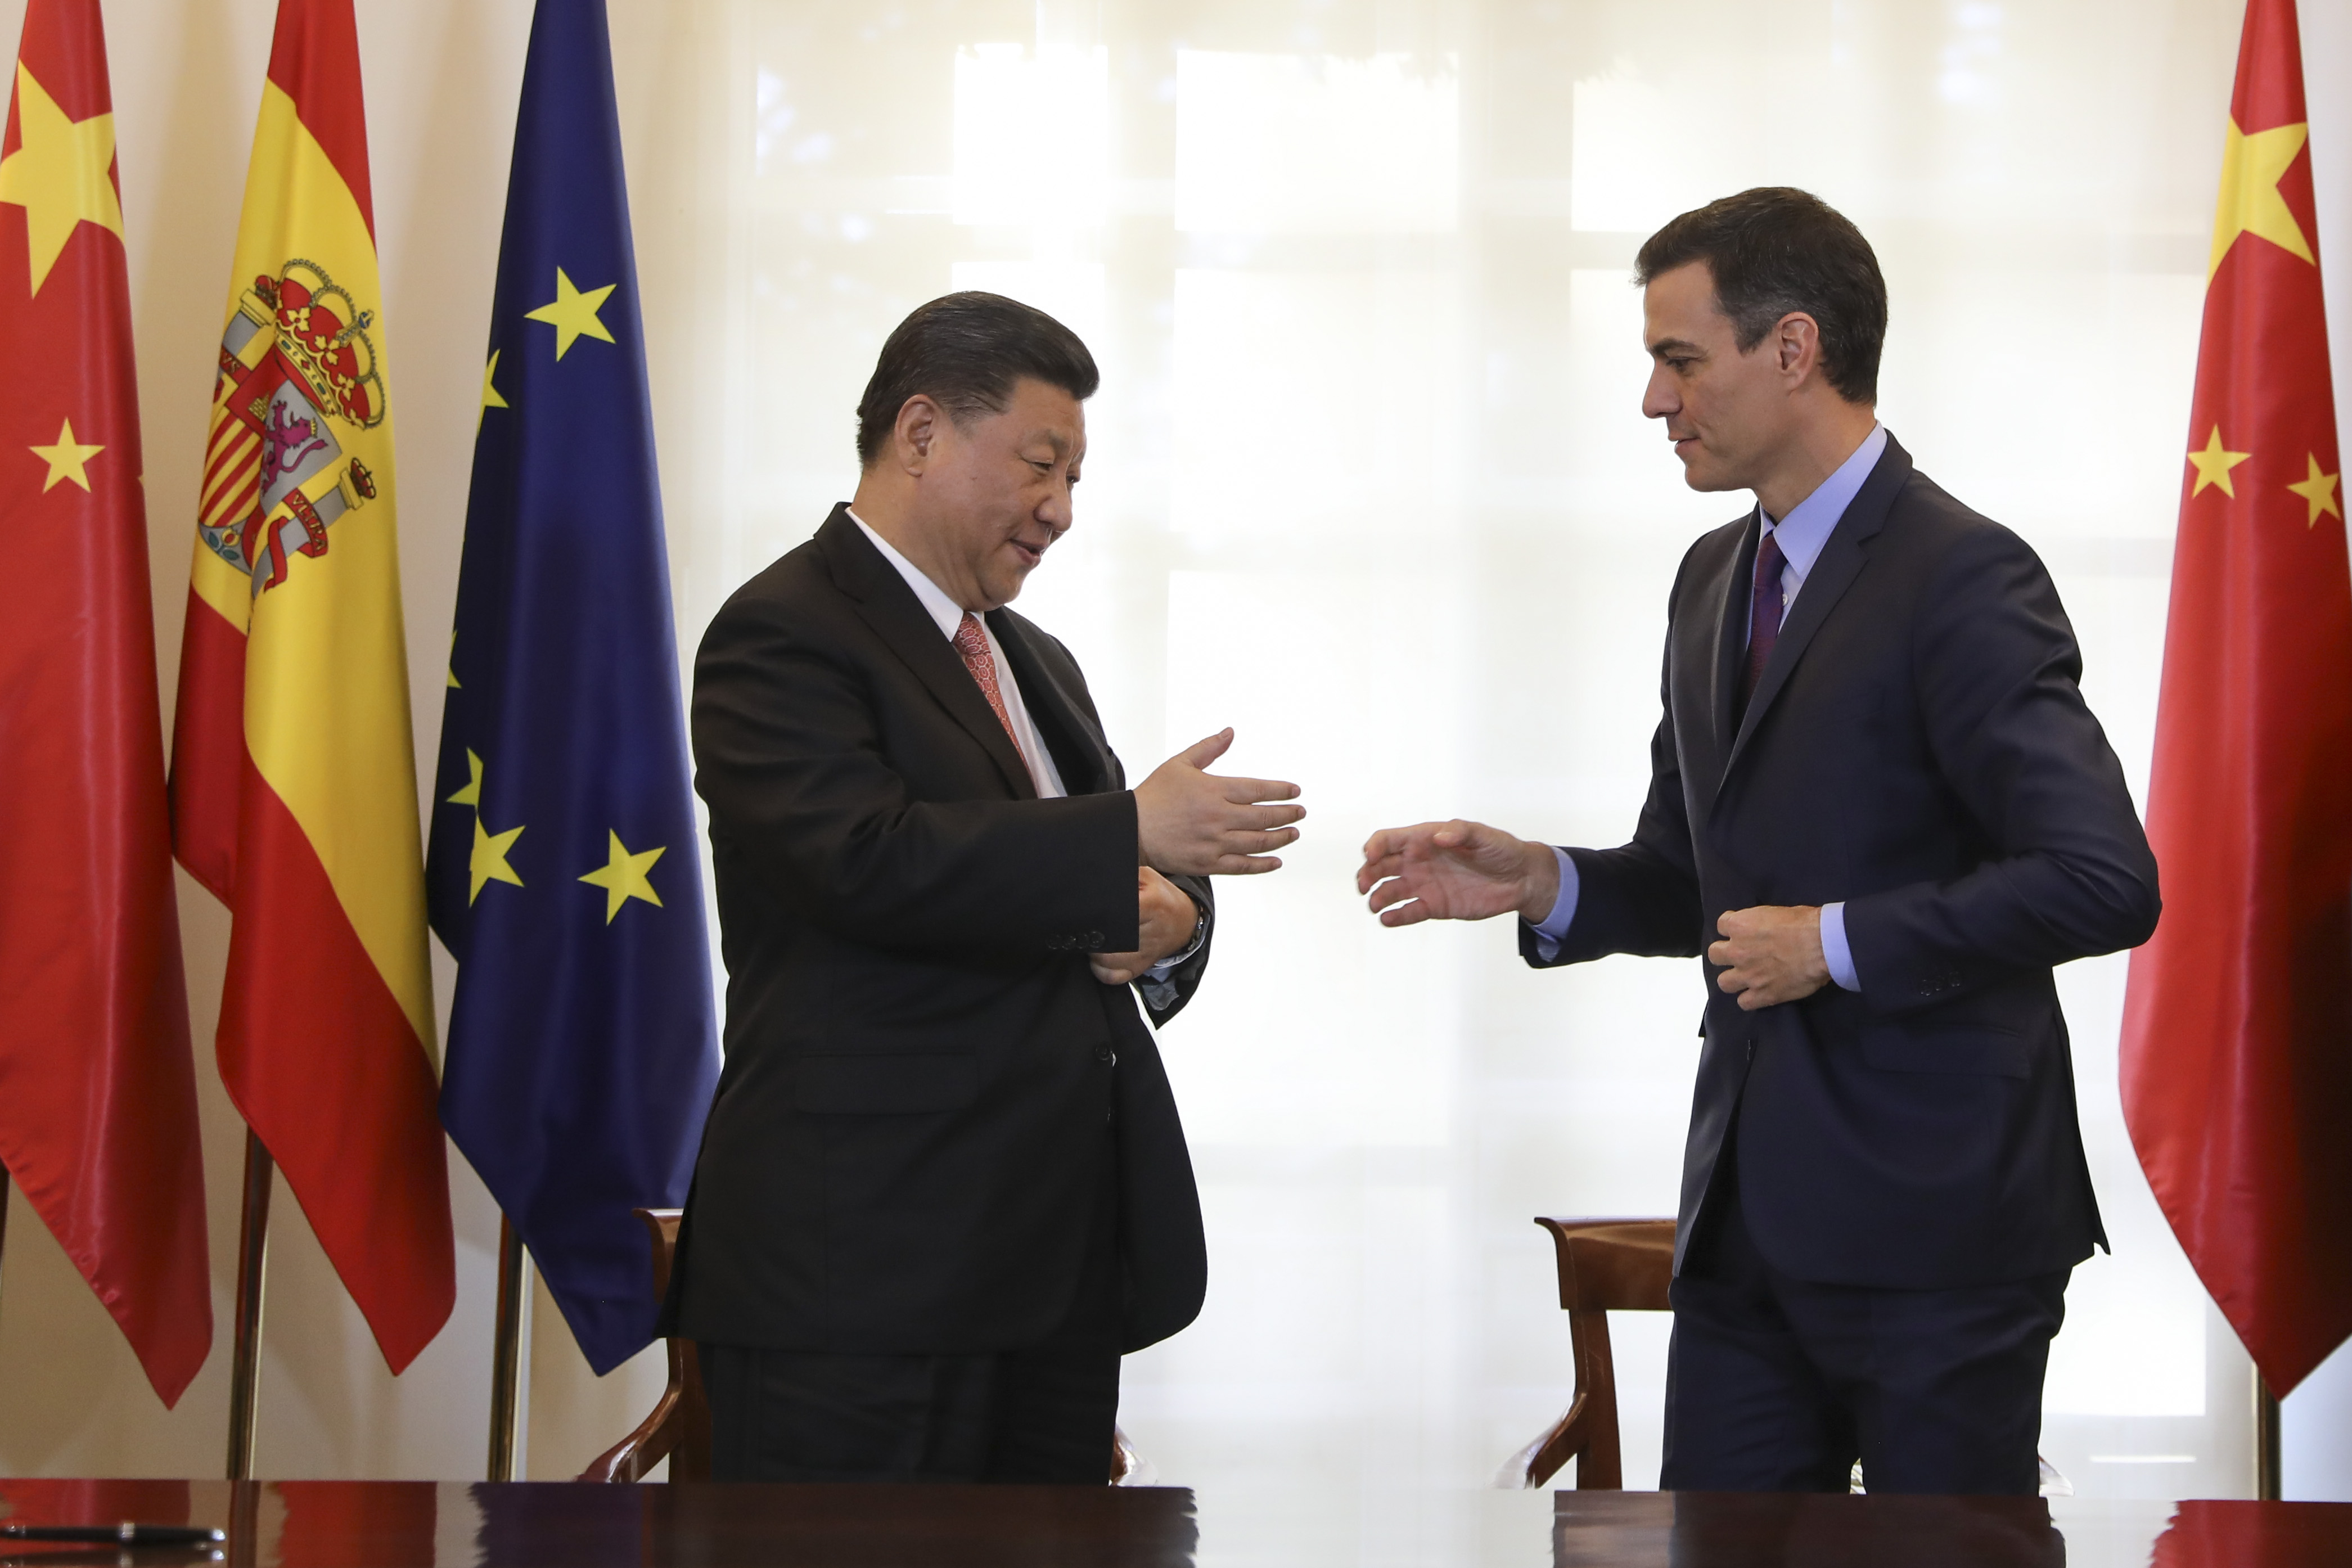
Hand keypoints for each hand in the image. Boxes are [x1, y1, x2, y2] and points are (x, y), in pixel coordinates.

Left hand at [1092, 868, 1199, 984]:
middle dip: (1092, 931)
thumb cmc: (1163, 899)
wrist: (1184, 923)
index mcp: (1152, 905)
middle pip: (1109, 938)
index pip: (1119, 910)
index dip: (1100, 910)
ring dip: (1093, 950)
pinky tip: (1099, 958)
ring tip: (1093, 938)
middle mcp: (1149, 932)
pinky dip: (1101, 970)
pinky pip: (1113, 976)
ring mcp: (1144, 954)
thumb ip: (1124, 876)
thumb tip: (1099, 881)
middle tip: (1088, 922)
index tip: (1090, 906)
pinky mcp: (1139, 968)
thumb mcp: (1148, 877)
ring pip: (1106, 960)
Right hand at [1134, 729, 1303, 875]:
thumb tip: (1230, 732)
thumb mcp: (1180, 763)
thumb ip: (1208, 748)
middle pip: (1264, 817)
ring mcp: (1215, 842)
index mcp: (1214, 790)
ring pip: (1258, 842)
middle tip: (1301, 812)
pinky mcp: (1208, 863)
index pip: (1258, 790)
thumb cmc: (1154, 795)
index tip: (1296, 791)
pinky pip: (1243, 866)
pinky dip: (1262, 864)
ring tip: (1293, 833)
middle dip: (1287, 814)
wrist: (1131, 829)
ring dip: (1280, 838)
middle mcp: (1218, 817)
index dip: (1281, 790)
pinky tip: (1276, 861)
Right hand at [1356, 820, 1558, 926]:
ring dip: (1377, 896)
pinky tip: (1386, 919)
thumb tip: (1438, 837)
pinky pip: (1408, 912)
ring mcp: (1424, 884)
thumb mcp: (1483, 835)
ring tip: (1375, 905)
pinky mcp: (1434, 906)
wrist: (1519, 879)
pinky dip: (1395, 917)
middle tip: (1363, 885)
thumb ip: (1460, 833)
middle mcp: (1419, 861)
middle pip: (1381, 866)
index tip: (1371, 856)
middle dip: (1367, 874)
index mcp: (1424, 839)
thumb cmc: (1500, 849)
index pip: (1389, 840)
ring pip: (1390, 890)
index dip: (1375, 846)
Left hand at [1708, 906, 1828, 1009]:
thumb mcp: (1775, 912)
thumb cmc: (1805, 923)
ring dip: (1733, 979)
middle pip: (1715, 954)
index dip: (1733, 928)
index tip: (1742, 931)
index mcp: (1740, 926)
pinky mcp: (1762, 995)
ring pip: (1723, 982)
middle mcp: (1737, 951)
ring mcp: (1748, 975)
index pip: (1722, 925)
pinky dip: (1749, 999)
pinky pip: (1743, 1003)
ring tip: (1746, 977)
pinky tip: (1758, 994)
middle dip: (1725, 954)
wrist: (1823, 945)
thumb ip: (1759, 923)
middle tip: (1740, 955)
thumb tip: (1760, 930)